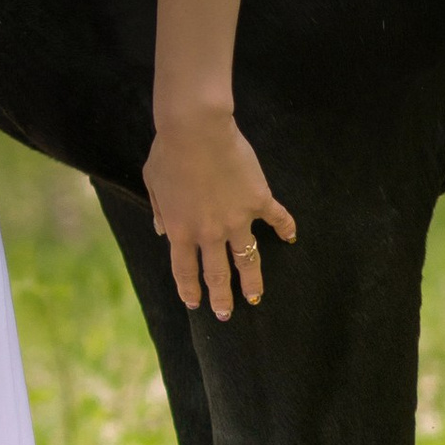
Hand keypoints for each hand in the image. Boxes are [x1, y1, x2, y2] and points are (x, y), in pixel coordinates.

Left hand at [142, 111, 296, 320]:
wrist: (196, 130)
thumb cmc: (168, 152)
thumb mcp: (153, 183)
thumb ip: (160, 211)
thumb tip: (162, 230)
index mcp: (181, 230)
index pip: (184, 270)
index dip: (190, 290)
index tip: (195, 304)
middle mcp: (209, 233)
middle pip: (217, 274)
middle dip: (222, 298)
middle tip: (226, 314)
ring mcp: (237, 219)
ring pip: (247, 259)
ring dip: (253, 281)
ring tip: (256, 296)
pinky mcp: (258, 201)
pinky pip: (276, 219)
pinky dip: (285, 228)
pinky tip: (291, 237)